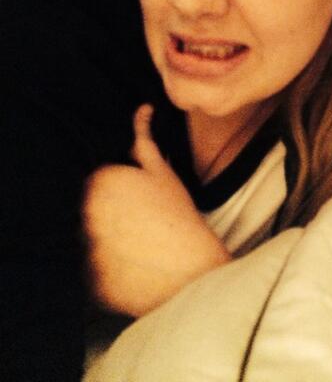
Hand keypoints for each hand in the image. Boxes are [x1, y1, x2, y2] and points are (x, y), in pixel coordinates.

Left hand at [83, 104, 229, 316]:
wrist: (189, 266)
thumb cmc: (176, 213)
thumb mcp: (160, 170)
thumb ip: (144, 138)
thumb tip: (143, 108)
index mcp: (99, 181)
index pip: (92, 185)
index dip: (113, 194)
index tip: (132, 205)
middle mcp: (85, 213)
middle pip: (85, 211)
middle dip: (103, 217)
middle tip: (133, 228)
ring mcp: (85, 248)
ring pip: (84, 240)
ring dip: (100, 242)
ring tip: (131, 249)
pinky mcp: (86, 280)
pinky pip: (87, 271)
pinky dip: (101, 270)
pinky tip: (127, 268)